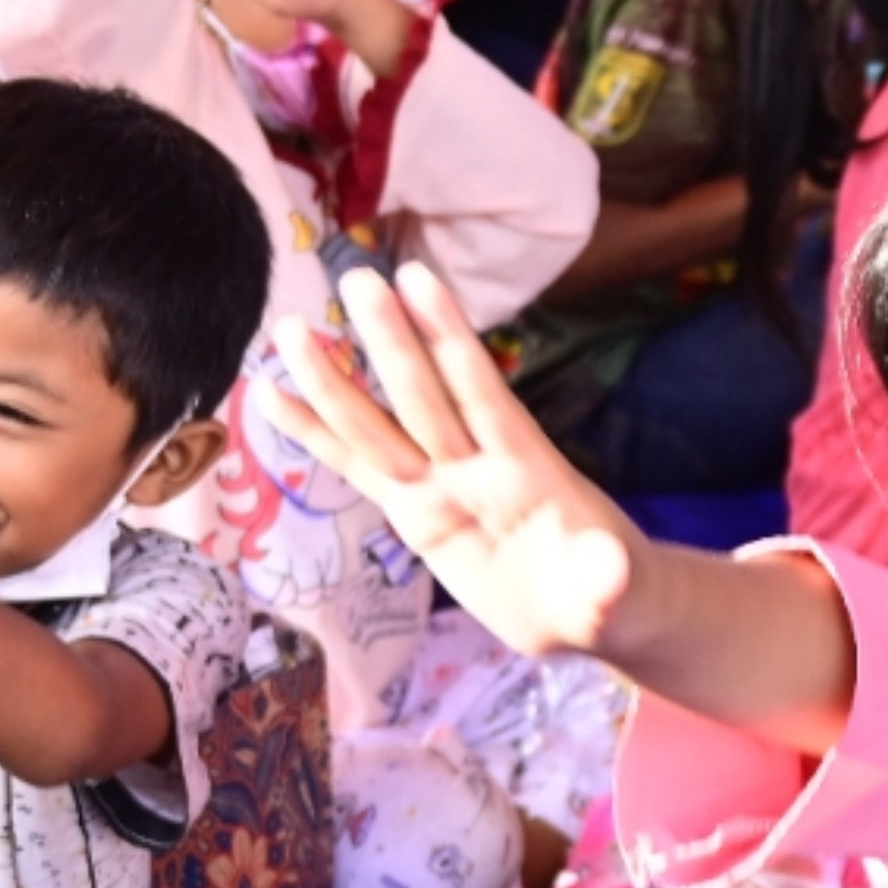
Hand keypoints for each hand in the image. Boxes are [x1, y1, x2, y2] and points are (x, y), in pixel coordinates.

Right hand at [259, 263, 643, 657]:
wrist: (594, 609)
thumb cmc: (610, 594)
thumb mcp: (615, 594)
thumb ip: (607, 580)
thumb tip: (613, 571)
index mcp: (522, 469)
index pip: (478, 389)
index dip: (449, 336)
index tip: (418, 279)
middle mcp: (473, 467)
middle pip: (422, 395)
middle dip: (390, 340)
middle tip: (355, 278)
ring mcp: (440, 487)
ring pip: (378, 426)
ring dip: (334, 381)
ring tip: (290, 328)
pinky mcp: (416, 516)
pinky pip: (358, 470)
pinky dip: (316, 436)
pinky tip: (272, 398)